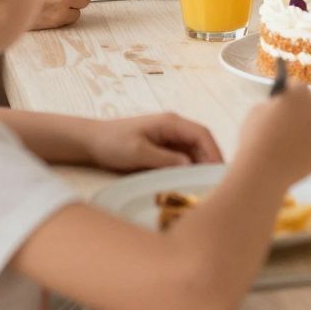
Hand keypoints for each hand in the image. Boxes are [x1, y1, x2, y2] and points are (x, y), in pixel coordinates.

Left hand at [86, 111, 222, 172]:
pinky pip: (183, 160)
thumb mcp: (138, 152)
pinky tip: (189, 184)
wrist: (91, 142)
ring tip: (205, 187)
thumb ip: (164, 159)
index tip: (219, 171)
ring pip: (194, 153)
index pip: (202, 134)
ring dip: (200, 168)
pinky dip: (189, 171)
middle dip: (210, 162)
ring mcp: (169, 139)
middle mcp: (174, 129)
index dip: (214, 152)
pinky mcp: (163, 150)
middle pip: (201, 144)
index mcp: (171, 123)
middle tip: (217, 184)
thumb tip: (190, 165)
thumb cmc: (112, 143)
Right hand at [236, 82, 310, 187]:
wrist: (262, 171)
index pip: (296, 85)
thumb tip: (279, 108)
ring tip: (293, 138)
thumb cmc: (255, 138)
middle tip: (290, 116)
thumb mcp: (257, 112)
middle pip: (309, 105)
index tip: (287, 94)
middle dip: (300, 110)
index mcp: (298, 93)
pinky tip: (296, 153)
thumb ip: (272, 106)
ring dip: (306, 129)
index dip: (288, 90)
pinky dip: (308, 148)